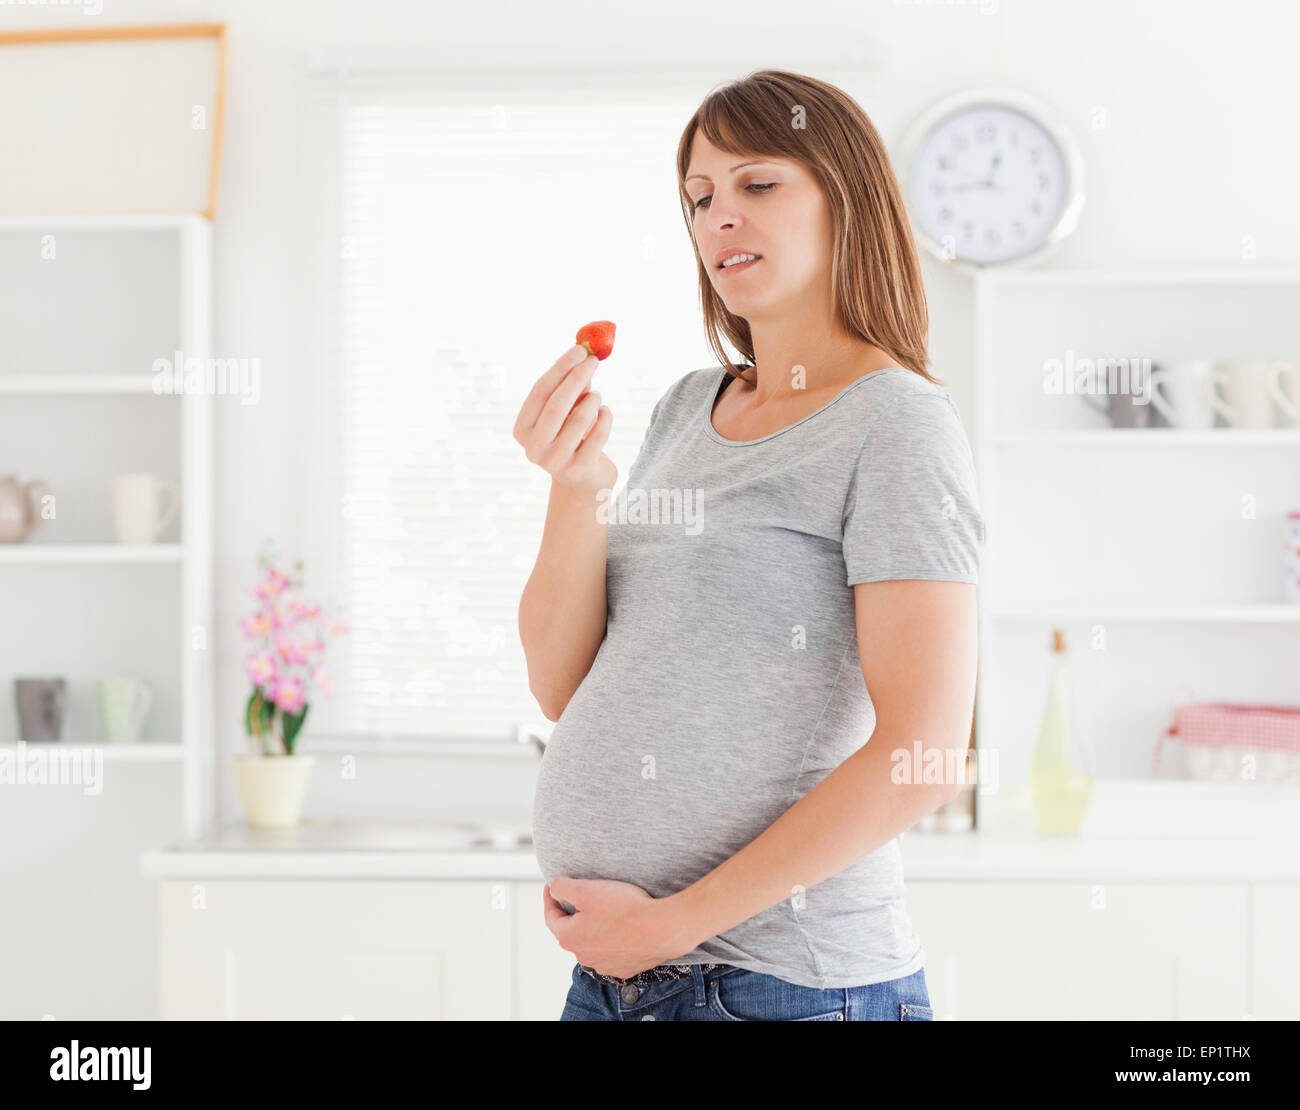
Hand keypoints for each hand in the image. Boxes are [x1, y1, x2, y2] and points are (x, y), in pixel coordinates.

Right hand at [513, 344, 616, 496]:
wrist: (583, 480)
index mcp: (522, 430)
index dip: (560, 368)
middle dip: (577, 378)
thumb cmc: (571, 436)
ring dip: (593, 399)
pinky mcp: (579, 470)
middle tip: (594, 360)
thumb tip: (583, 356)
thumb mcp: (566, 411)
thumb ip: (570, 387)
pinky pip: (598, 433)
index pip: (539, 392)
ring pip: (580, 418)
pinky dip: (605, 417)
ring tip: (597, 396)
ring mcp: (555, 462)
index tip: (578, 350)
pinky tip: (605, 413)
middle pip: (556, 405)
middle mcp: (534, 448)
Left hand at [543, 877, 692, 979]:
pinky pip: (612, 951)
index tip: (551, 886)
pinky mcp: (624, 967)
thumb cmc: (624, 909)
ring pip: (592, 942)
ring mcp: (604, 965)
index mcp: (569, 938)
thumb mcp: (585, 890)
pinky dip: (612, 938)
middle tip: (579, 896)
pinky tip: (622, 926)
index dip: (549, 898)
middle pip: (571, 931)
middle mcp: (583, 956)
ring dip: (594, 927)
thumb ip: (562, 887)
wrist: (661, 929)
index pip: (551, 916)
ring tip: (604, 910)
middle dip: (572, 913)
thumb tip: (554, 888)